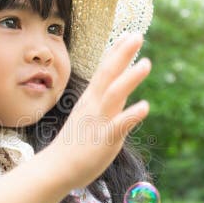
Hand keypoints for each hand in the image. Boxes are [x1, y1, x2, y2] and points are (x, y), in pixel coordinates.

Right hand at [47, 33, 150, 189]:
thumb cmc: (75, 143)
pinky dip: (131, 114)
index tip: (128, 34)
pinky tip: (145, 106)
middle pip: (109, 74)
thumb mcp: (91, 115)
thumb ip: (108, 101)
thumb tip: (123, 86)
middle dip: (123, 54)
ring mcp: (99, 120)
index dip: (116, 52)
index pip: (104, 70)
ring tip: (147, 63)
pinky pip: (119, 125)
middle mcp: (94, 105)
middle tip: (137, 34)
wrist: (56, 168)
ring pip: (115, 94)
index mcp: (91, 99)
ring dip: (130, 78)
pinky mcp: (104, 139)